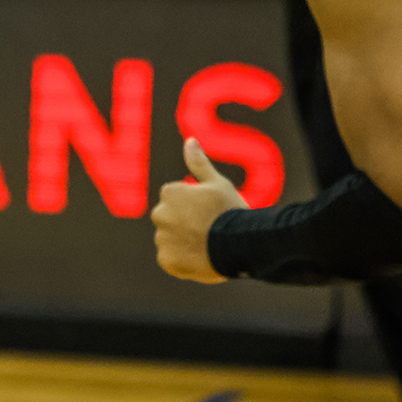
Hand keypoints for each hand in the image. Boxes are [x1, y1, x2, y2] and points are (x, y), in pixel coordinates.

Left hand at [151, 139, 248, 283]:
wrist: (241, 245)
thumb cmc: (231, 212)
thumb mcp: (218, 183)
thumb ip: (199, 163)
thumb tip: (189, 140)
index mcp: (170, 193)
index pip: (176, 200)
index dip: (196, 207)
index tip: (210, 214)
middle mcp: (160, 214)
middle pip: (170, 219)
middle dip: (185, 224)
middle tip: (209, 231)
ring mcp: (162, 238)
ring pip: (170, 240)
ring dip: (183, 243)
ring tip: (207, 246)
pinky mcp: (166, 260)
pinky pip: (170, 259)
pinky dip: (182, 261)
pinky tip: (201, 258)